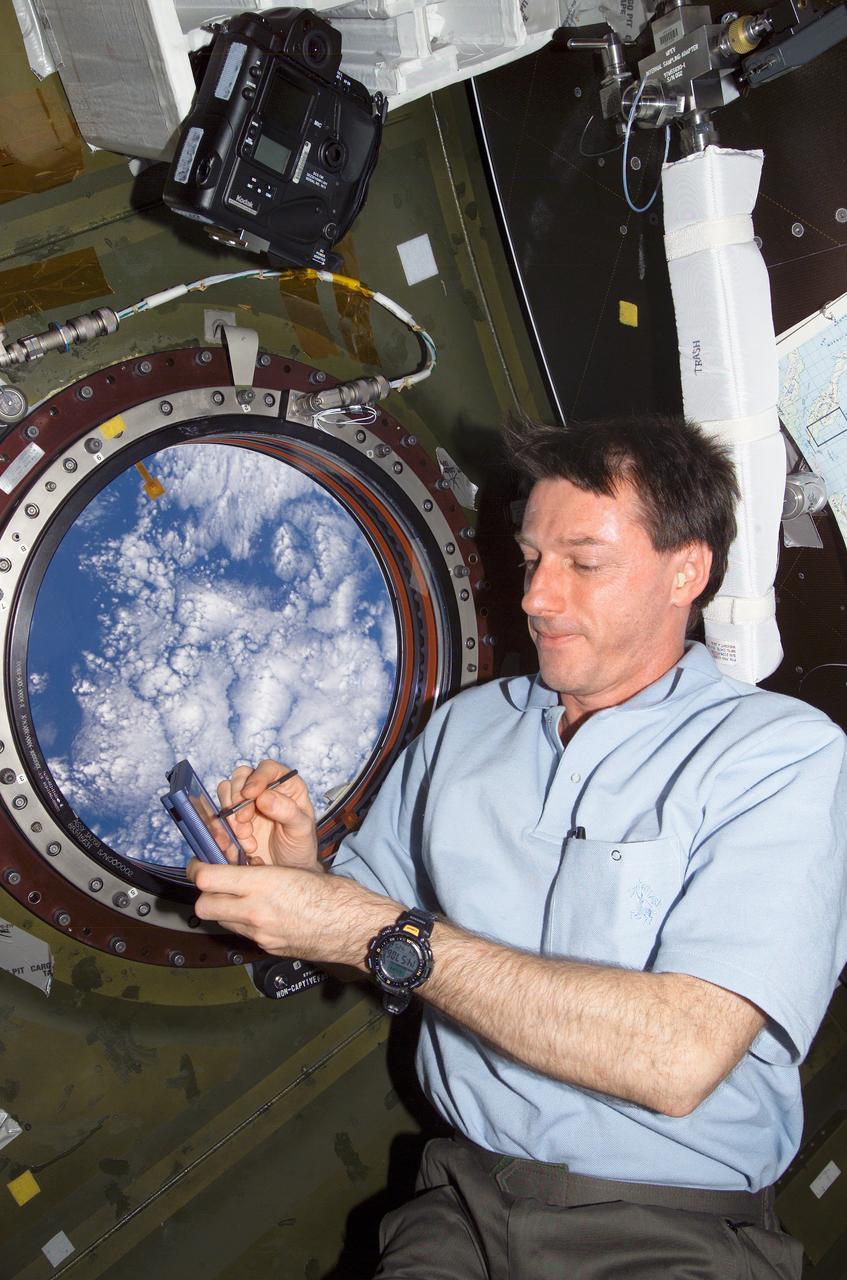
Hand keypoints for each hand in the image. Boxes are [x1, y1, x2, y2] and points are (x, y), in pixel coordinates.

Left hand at [187, 859, 400, 965]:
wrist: (357, 928)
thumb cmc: (336, 893)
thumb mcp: (296, 869)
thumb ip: (262, 873)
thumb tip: (240, 869)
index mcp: (263, 885)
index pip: (208, 879)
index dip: (197, 869)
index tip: (199, 863)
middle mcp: (255, 912)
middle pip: (203, 907)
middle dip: (203, 895)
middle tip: (212, 882)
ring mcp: (260, 935)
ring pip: (221, 922)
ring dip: (221, 909)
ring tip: (237, 896)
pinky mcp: (268, 949)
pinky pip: (243, 934)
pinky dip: (243, 923)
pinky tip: (260, 913)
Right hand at [217, 759, 317, 869]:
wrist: (286, 869)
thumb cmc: (300, 846)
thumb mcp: (301, 829)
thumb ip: (287, 811)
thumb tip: (264, 797)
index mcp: (286, 785)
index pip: (268, 769)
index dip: (256, 778)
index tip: (249, 795)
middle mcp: (264, 790)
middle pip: (241, 777)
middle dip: (238, 798)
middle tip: (243, 821)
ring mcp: (246, 804)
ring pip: (226, 793)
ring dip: (230, 815)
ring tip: (244, 837)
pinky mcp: (232, 819)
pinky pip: (219, 816)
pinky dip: (222, 829)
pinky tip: (235, 845)